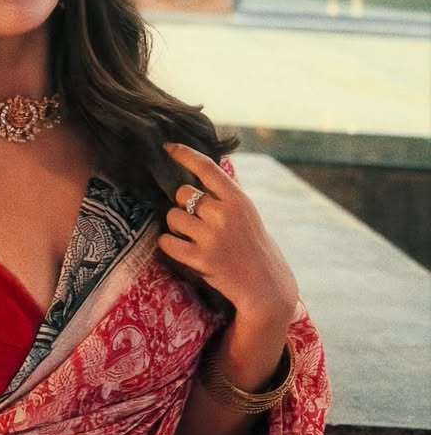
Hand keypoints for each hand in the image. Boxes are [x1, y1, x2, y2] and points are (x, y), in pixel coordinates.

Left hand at [159, 144, 298, 331]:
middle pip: (182, 193)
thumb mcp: (247, 214)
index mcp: (239, 200)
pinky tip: (182, 249)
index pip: (207, 168)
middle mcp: (225, 214)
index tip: (167, 146)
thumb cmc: (254, 248)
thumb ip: (225, 196)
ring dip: (176, 226)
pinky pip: (167, 241)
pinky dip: (169, 244)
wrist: (267, 288)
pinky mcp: (201, 259)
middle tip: (196, 221)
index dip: (184, 154)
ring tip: (193, 238)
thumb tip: (195, 175)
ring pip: (172, 216)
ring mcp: (212, 237)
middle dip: (183, 205)